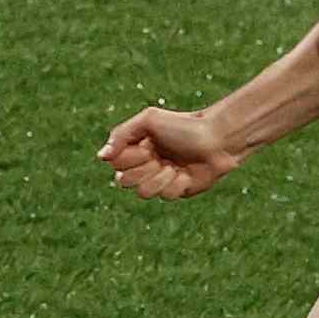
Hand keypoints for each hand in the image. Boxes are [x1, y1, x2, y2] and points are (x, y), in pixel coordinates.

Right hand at [99, 105, 242, 200]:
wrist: (217, 139)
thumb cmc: (184, 125)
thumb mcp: (149, 121)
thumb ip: (121, 135)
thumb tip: (101, 156)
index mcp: (135, 148)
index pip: (114, 164)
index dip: (128, 158)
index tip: (146, 146)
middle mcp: (145, 165)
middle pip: (124, 182)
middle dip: (143, 169)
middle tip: (159, 157)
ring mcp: (160, 180)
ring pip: (143, 193)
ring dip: (159, 179)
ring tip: (174, 167)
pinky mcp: (176, 191)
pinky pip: (166, 196)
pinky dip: (176, 184)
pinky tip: (187, 174)